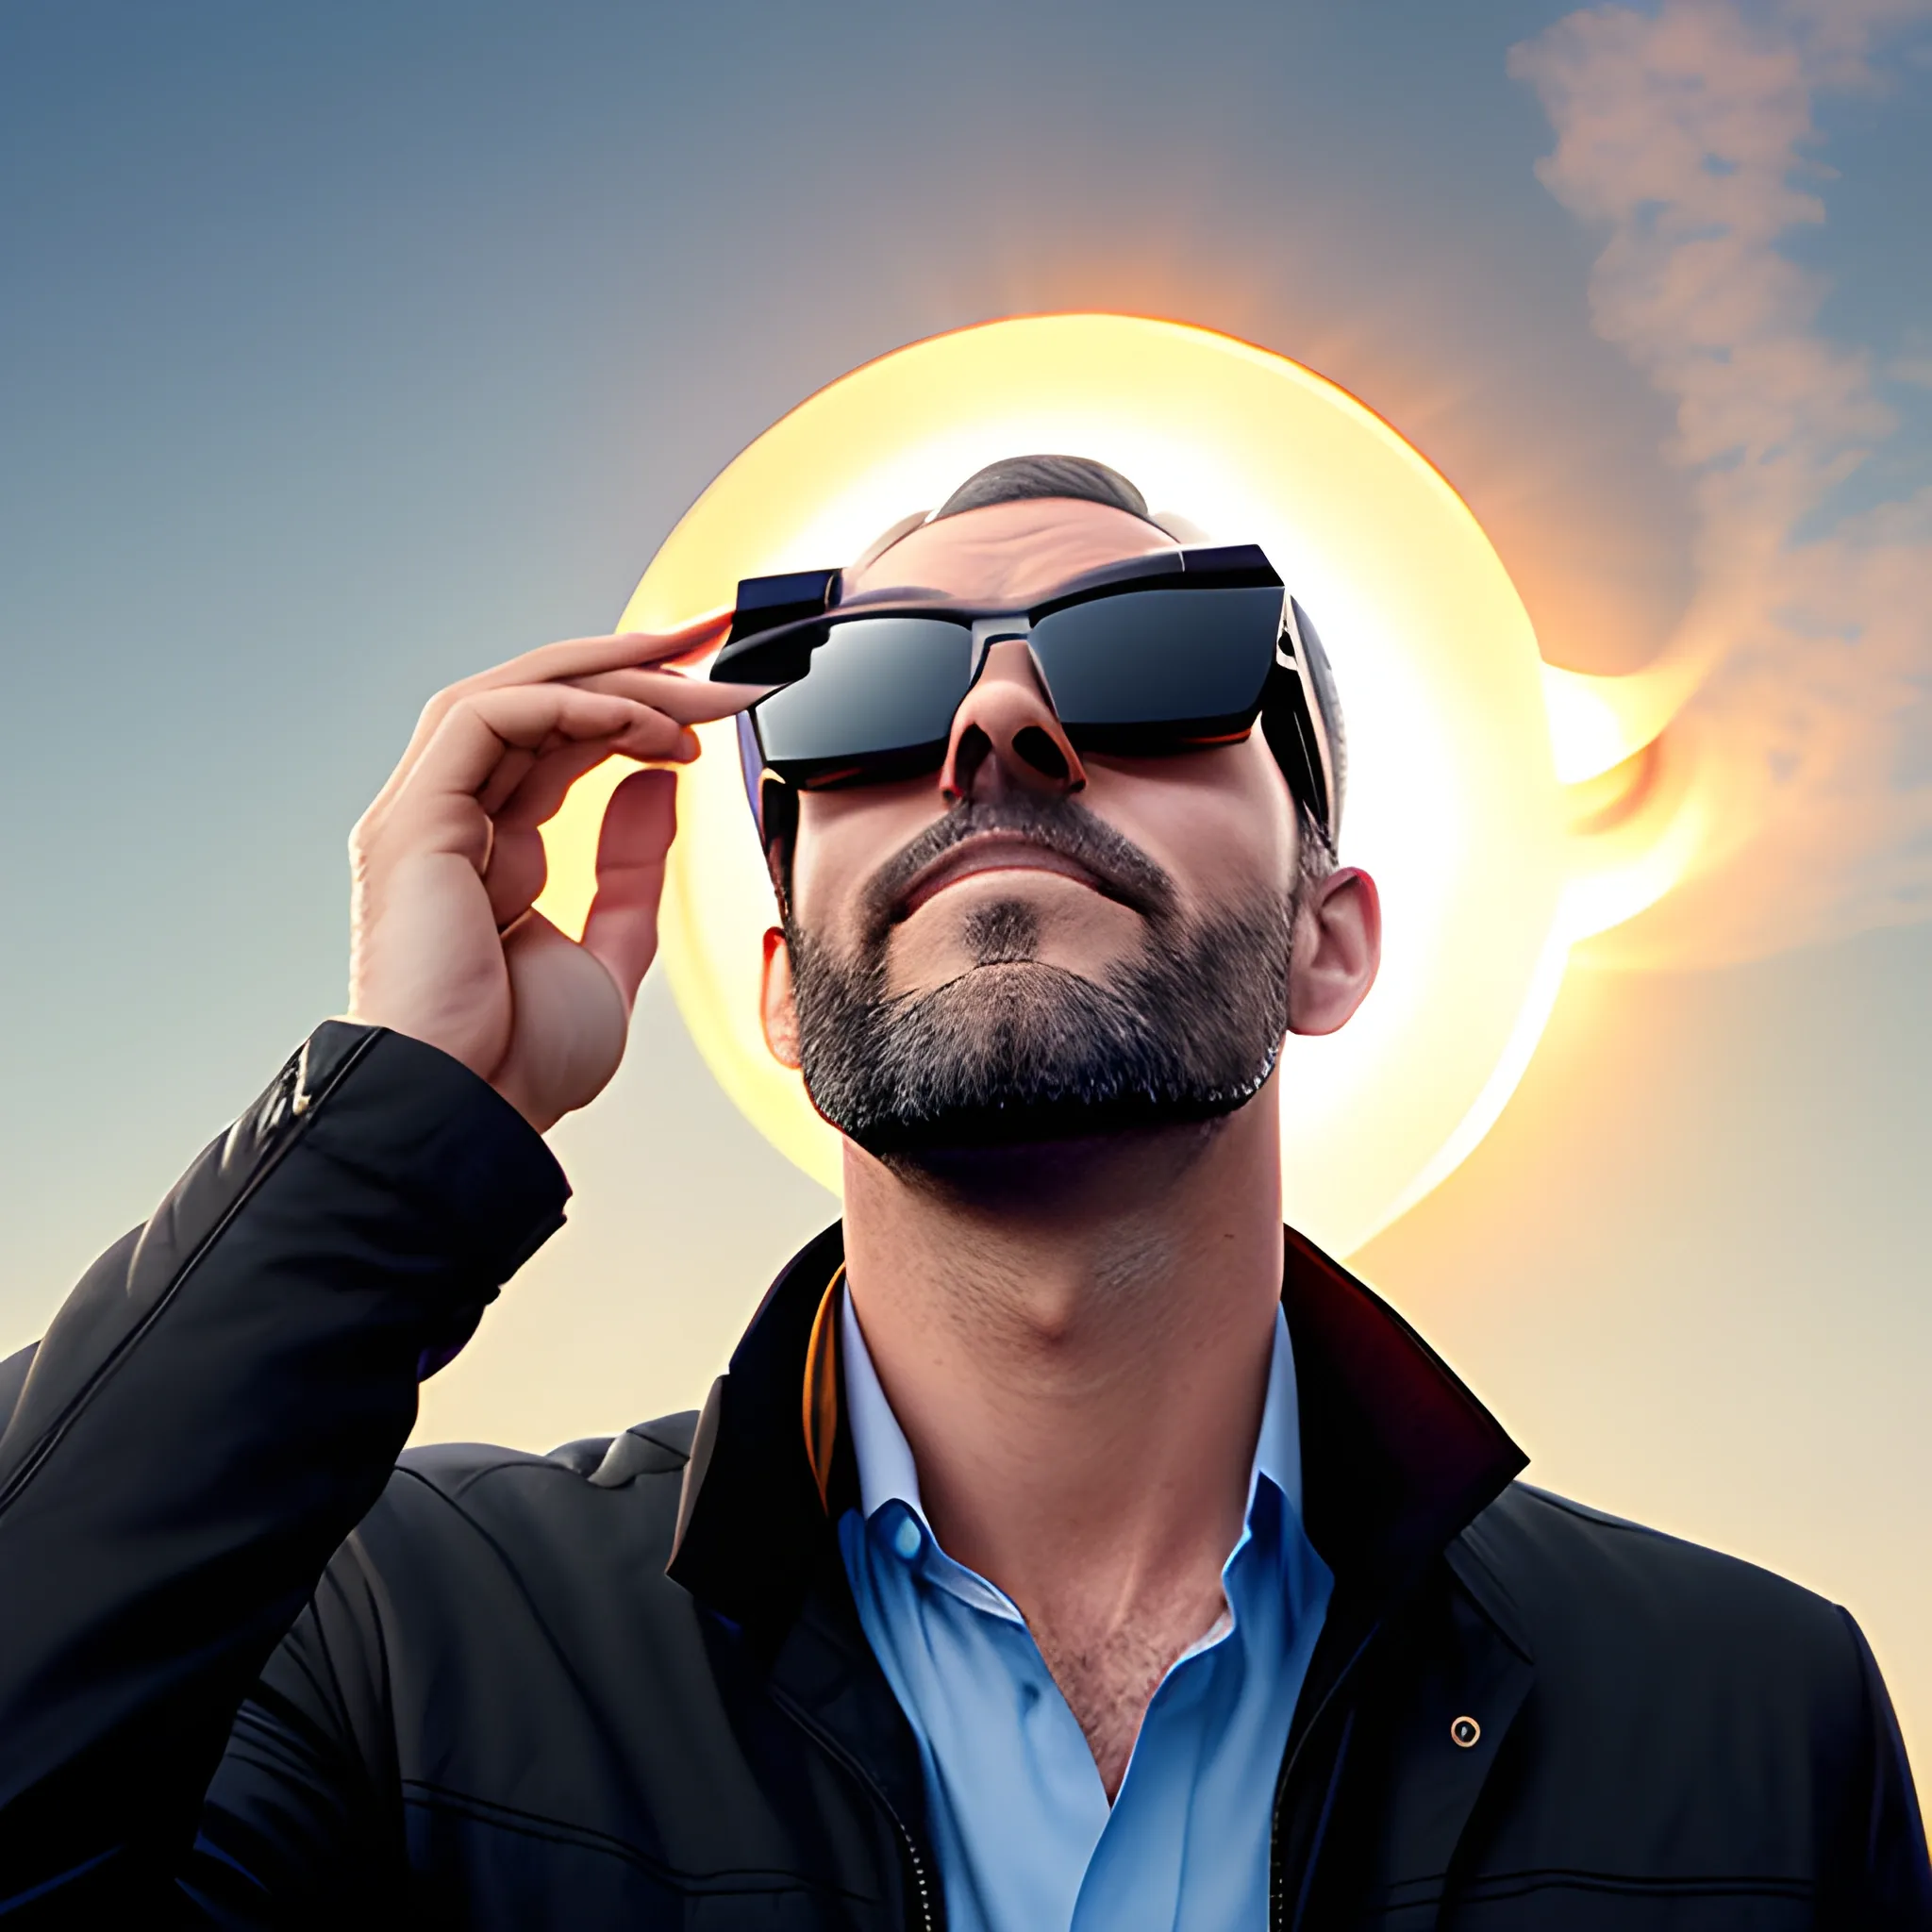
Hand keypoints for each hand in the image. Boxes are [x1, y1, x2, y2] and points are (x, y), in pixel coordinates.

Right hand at [347, 619, 759, 1131]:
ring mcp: (424, 815)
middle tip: (718, 641)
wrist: (467, 1117)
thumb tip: (660, 782)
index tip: (717, 691)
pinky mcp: (414, 820)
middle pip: (541, 701)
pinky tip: (646, 726)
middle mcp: (452, 818)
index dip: (638, 703)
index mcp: (491, 850)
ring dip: (613, 675)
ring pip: (516, 694)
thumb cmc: (517, 1063)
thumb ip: (632, 870)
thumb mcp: (611, 954)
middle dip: (633, 661)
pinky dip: (574, 708)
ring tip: (697, 678)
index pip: (561, 741)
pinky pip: (491, 720)